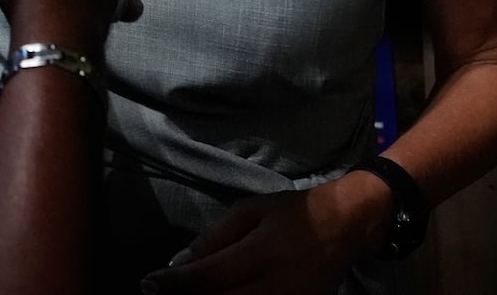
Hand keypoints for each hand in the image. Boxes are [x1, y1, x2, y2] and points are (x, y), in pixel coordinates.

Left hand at [140, 186, 368, 293]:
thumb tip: (178, 264)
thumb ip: (214, 239)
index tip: (148, 284)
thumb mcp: (250, 211)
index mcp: (263, 252)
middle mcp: (277, 285)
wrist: (348, 226)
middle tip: (159, 293)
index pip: (210, 276)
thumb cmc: (294, 212)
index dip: (175, 284)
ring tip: (184, 294)